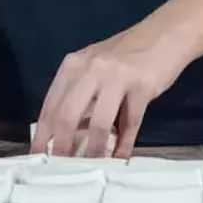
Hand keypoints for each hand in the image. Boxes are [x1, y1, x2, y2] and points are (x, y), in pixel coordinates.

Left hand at [31, 22, 191, 157]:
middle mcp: (91, 69)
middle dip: (62, 146)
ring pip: (98, 123)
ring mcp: (117, 77)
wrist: (166, 33)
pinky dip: (124, 144)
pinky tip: (120, 157)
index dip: (43, 134)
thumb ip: (79, 91)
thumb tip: (65, 132)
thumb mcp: (95, 65)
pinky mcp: (142, 87)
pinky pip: (130, 123)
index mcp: (74, 65)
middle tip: (61, 168)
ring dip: (94, 150)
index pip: (51, 105)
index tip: (36, 156)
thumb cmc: (127, 53)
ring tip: (92, 167)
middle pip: (68, 115)